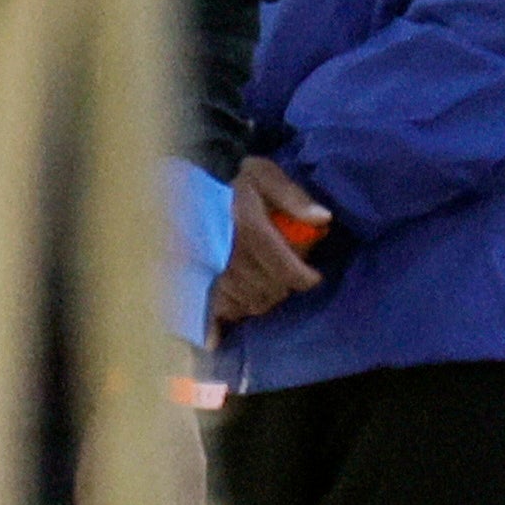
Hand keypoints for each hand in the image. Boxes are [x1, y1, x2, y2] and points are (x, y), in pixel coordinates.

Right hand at [208, 157, 325, 329]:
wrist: (181, 192)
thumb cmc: (233, 186)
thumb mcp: (264, 177)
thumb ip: (293, 196)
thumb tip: (323, 218)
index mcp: (250, 230)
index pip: (288, 270)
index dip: (305, 278)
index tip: (312, 277)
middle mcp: (230, 255)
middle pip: (271, 290)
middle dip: (285, 287)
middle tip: (289, 279)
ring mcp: (211, 271)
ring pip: (249, 303)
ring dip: (263, 299)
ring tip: (268, 287)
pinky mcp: (194, 281)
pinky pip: (216, 310)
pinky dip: (226, 319)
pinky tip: (228, 328)